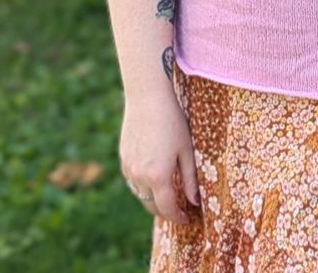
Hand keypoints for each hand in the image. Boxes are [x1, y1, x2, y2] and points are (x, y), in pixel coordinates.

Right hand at [119, 85, 199, 224]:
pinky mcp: (123, 159)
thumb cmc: (172, 121)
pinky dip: (143, 185)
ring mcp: (128, 168)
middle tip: (179, 209)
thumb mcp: (186, 149)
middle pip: (151, 206)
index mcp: (157, 176)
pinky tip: (154, 177)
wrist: (147, 99)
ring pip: (141, 194)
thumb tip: (194, 202)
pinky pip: (133, 181)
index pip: (166, 208)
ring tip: (168, 194)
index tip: (187, 219)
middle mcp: (139, 176)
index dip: (177, 217)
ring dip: (153, 199)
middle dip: (165, 211)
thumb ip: (190, 178)